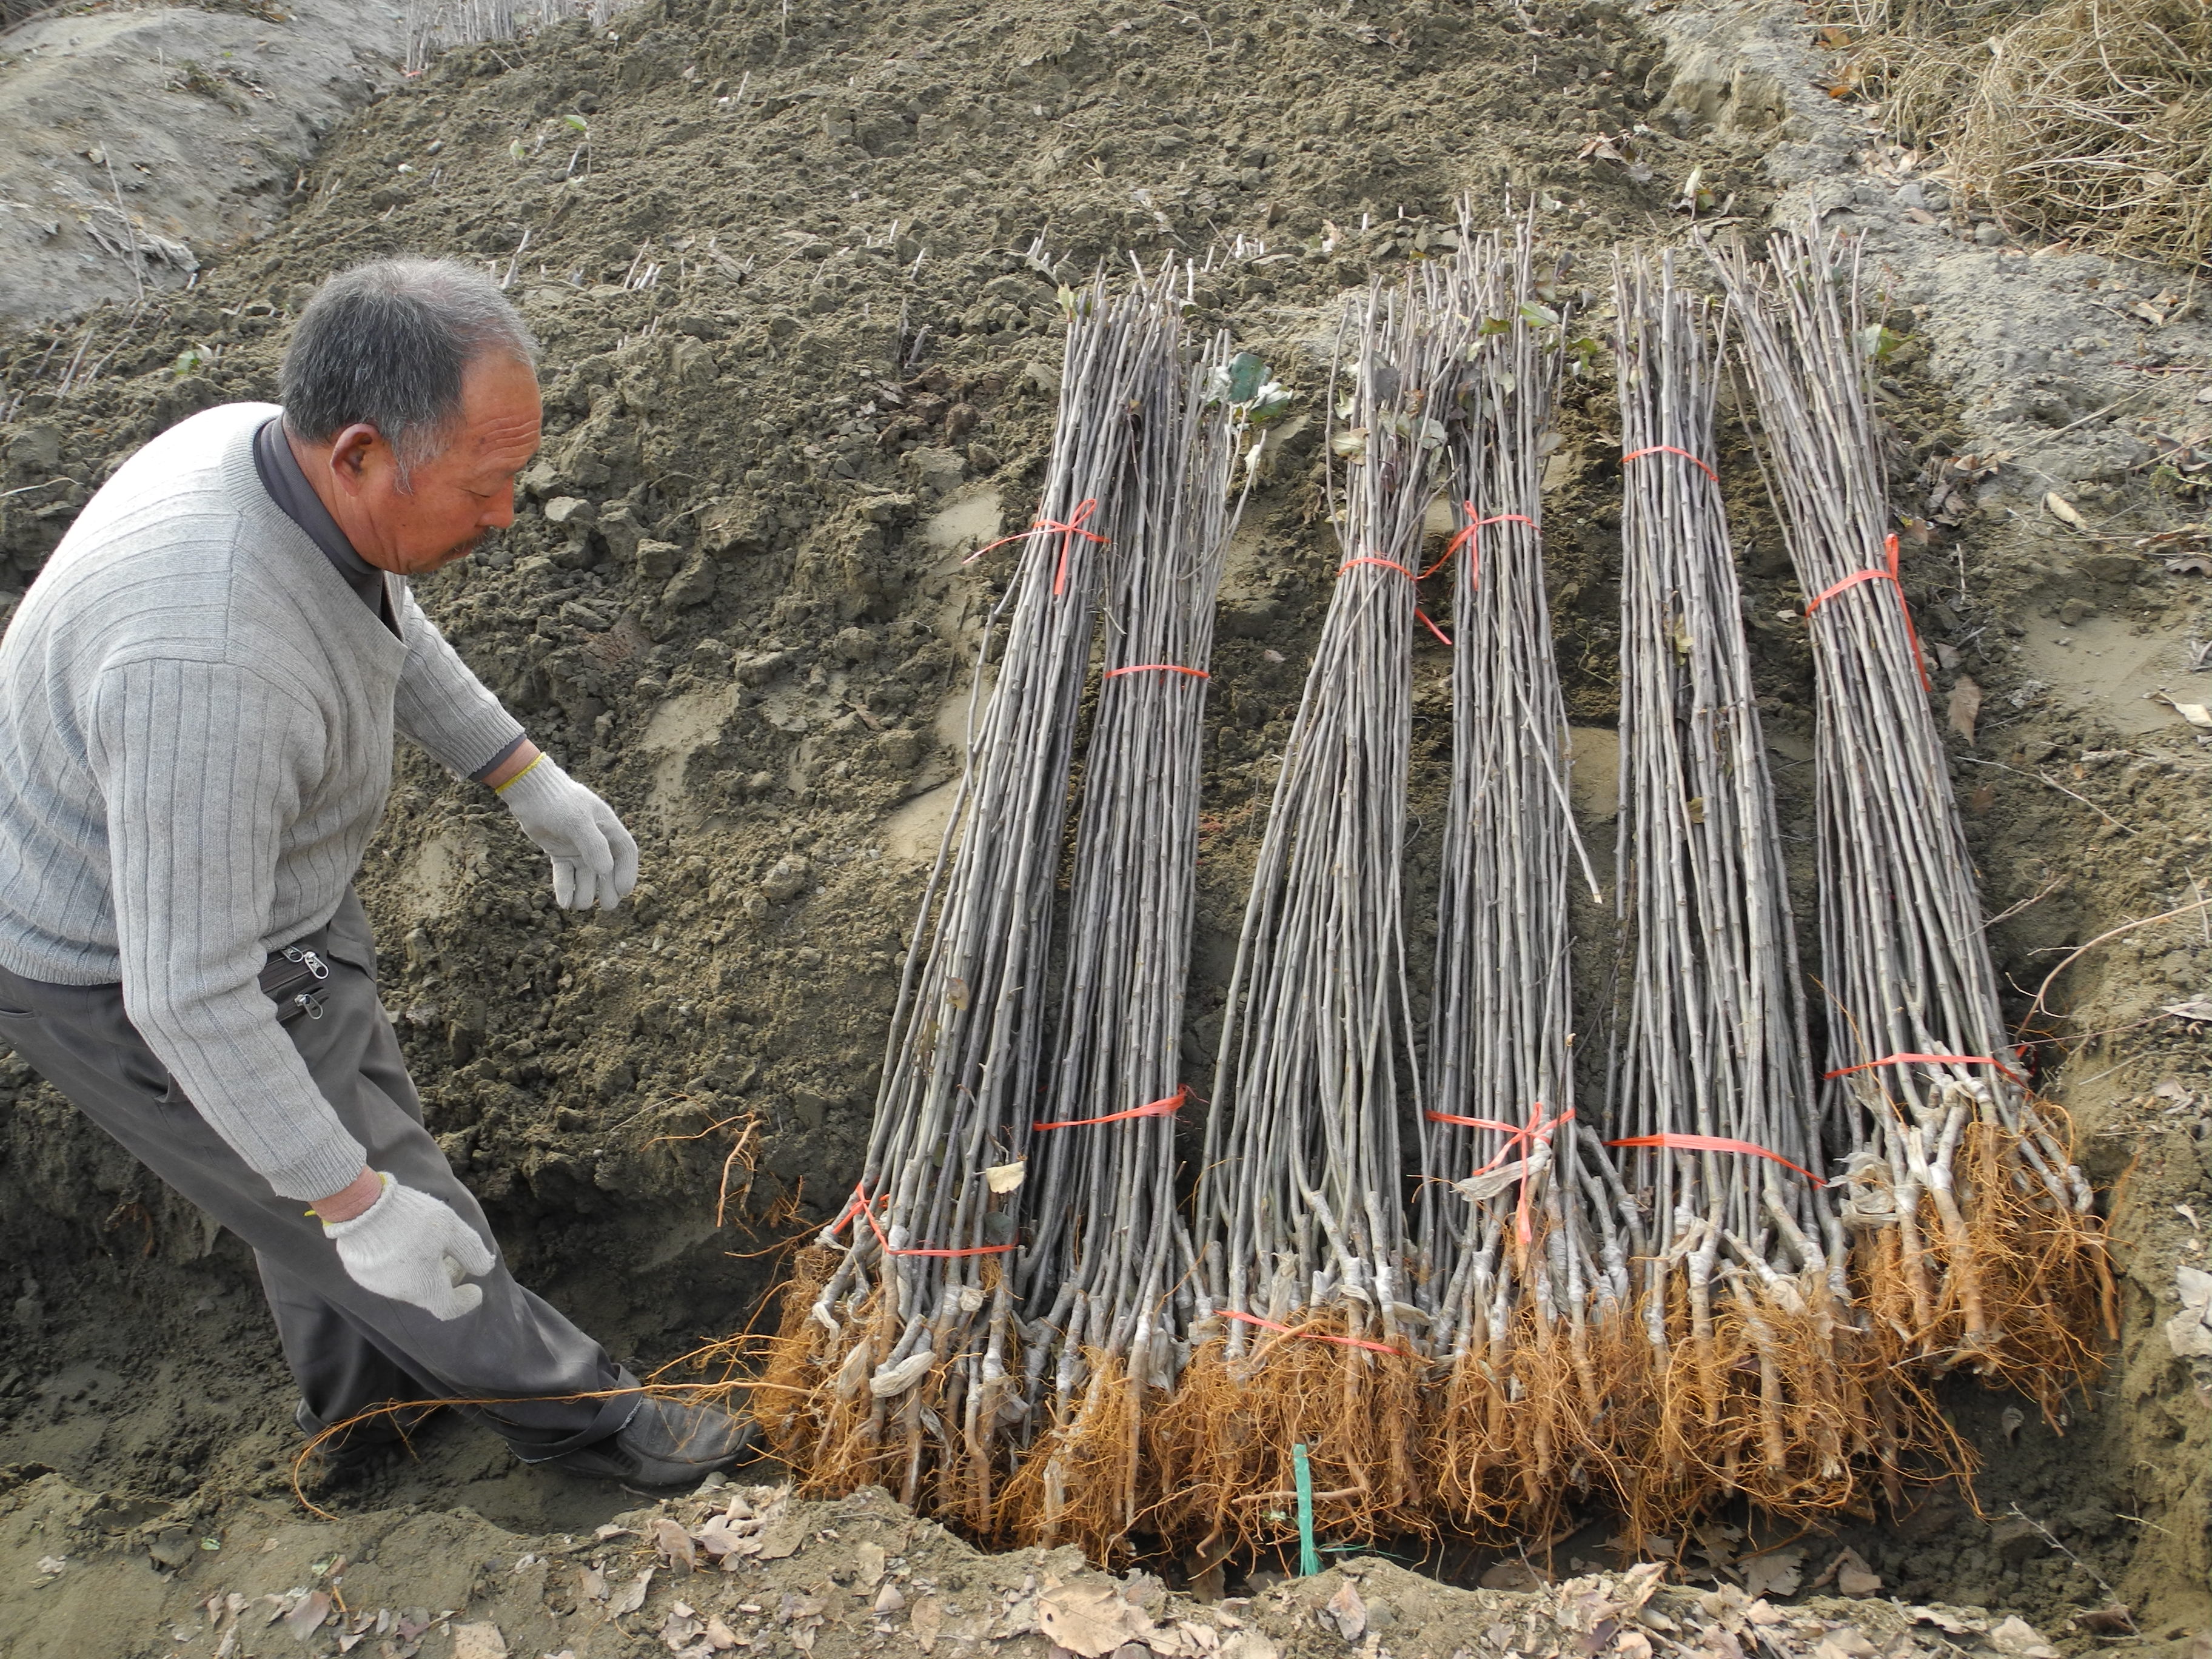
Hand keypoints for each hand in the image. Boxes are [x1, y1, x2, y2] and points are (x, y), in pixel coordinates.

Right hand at [321, 1175, 495, 1319]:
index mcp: (424, 1288)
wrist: (360, 1208)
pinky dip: (404, 1265)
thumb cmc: (412, 1219)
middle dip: (447, 1278)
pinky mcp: (360, 1272)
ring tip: (431, 1244)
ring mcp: (377, 1285)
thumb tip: (485, 1269)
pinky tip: (405, 1242)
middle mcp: (399, 1293)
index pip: (449, 1308)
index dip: (465, 1301)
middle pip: (430, 1294)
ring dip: (425, 1271)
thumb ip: (471, 1251)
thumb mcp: (451, 1228)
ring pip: (410, 1283)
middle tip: (455, 1256)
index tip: (475, 1289)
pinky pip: (389, 1274)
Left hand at [495, 753, 639, 909]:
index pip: (625, 853)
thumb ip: (594, 845)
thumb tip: (606, 871)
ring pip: (586, 875)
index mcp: (608, 827)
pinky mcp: (559, 853)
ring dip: (585, 891)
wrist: (530, 792)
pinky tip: (564, 903)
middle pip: (608, 869)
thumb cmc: (558, 802)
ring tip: (579, 906)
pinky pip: (565, 874)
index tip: (623, 892)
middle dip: (608, 889)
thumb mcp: (577, 820)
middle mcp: (596, 839)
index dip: (627, 872)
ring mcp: (577, 847)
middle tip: (607, 907)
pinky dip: (565, 888)